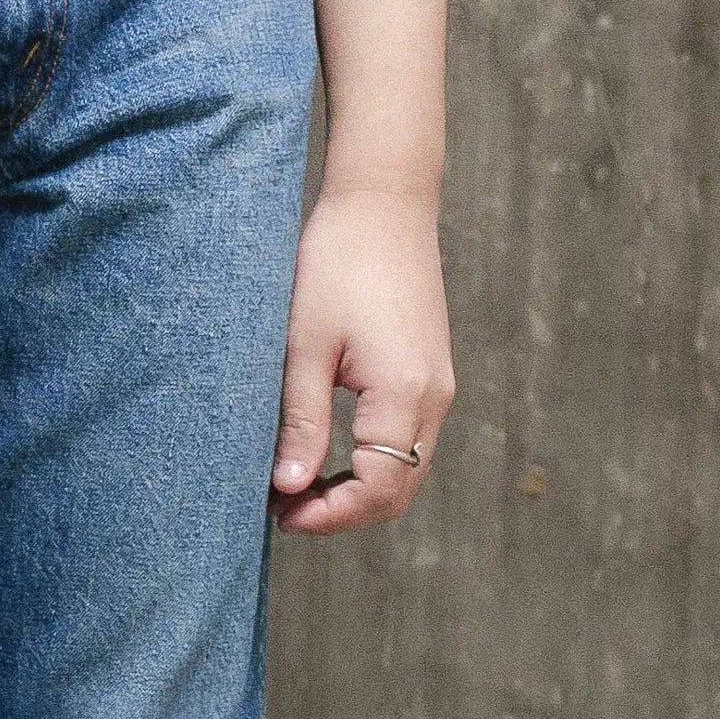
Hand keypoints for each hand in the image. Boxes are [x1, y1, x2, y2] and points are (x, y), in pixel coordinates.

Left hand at [272, 181, 452, 535]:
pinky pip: (409, 440)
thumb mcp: (304, 345)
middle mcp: (434, 397)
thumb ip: (301, 420)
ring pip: (406, 468)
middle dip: (343, 512)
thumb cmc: (337, 262)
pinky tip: (327, 451)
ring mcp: (439, 386)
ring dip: (357, 489)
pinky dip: (372, 461)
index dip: (330, 516)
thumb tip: (291, 487)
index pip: (378, 488)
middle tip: (282, 511)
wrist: (383, 202)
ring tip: (297, 485)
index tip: (280, 516)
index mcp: (404, 392)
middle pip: (399, 489)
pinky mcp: (431, 373)